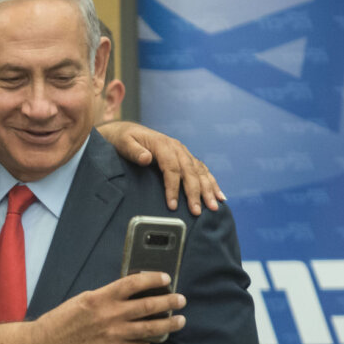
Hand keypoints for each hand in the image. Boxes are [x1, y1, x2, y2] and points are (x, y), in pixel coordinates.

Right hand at [33, 272, 184, 343]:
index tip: (166, 278)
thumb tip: (128, 297)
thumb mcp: (83, 301)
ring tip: (179, 321)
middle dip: (169, 302)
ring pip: (150, 328)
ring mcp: (113, 334)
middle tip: (181, 300)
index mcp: (101, 297)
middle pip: (148, 305)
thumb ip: (106, 299)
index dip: (153, 279)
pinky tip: (147, 343)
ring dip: (168, 324)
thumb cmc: (61, 322)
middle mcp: (110, 314)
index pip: (133, 283)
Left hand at [96, 121, 224, 214]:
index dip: (173, 188)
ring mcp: (184, 153)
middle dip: (195, 193)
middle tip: (197, 211)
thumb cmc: (124, 140)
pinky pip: (202, 171)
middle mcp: (177, 148)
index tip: (173, 205)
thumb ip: (134, 151)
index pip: (171, 168)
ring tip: (213, 207)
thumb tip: (146, 158)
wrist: (128, 132)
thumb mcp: (124, 142)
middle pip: (190, 172)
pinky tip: (219, 196)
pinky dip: (212, 183)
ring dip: (208, 190)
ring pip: (200, 172)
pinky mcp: (187, 159)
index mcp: (163, 144)